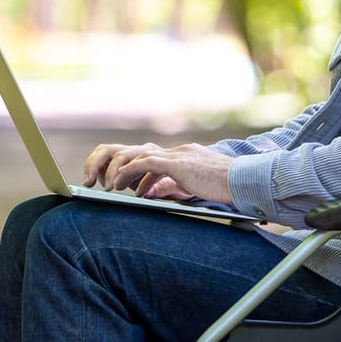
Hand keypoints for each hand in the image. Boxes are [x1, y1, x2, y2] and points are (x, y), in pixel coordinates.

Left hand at [84, 141, 233, 205]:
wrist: (244, 181)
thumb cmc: (223, 187)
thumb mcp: (191, 187)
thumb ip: (168, 186)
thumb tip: (146, 191)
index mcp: (176, 156)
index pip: (141, 155)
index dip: (121, 166)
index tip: (110, 182)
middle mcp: (172, 152)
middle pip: (130, 150)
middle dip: (108, 163)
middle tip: (96, 181)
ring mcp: (174, 155)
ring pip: (134, 154)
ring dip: (115, 169)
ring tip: (104, 185)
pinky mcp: (177, 163)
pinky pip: (145, 163)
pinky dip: (129, 173)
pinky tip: (118, 184)